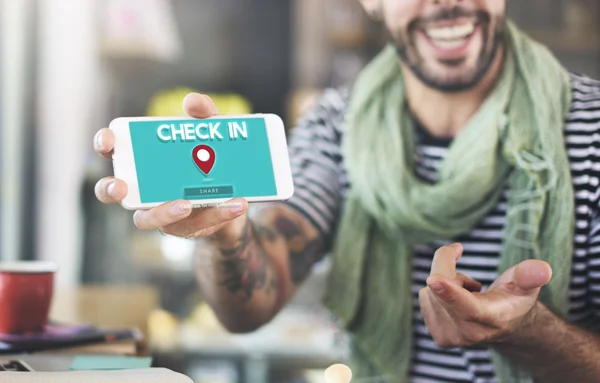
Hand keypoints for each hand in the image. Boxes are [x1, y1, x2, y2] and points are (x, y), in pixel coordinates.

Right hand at [93, 93, 247, 244]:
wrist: (236, 194)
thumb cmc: (211, 159)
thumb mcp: (211, 133)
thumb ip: (204, 115)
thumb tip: (192, 101)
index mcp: (143, 160)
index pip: (112, 151)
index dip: (105, 144)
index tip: (109, 141)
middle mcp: (142, 188)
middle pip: (112, 191)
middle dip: (110, 189)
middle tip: (120, 187)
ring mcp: (161, 211)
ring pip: (146, 219)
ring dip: (162, 213)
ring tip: (186, 204)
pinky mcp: (186, 227)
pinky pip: (197, 224)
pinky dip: (219, 213)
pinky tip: (237, 203)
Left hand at [418, 243, 551, 347]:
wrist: (506, 326)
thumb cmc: (514, 299)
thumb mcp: (526, 284)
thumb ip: (530, 275)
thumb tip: (542, 269)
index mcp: (491, 318)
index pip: (467, 306)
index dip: (449, 291)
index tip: (433, 279)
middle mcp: (468, 333)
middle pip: (441, 286)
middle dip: (449, 267)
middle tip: (472, 279)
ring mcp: (450, 337)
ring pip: (430, 290)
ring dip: (445, 282)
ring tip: (469, 294)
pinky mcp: (437, 336)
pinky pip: (425, 297)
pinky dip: (437, 292)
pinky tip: (456, 301)